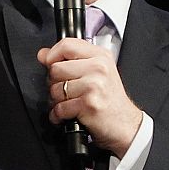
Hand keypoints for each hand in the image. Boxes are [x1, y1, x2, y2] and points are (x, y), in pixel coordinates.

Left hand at [38, 38, 143, 154]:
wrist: (125, 125)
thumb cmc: (110, 101)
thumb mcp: (97, 73)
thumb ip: (70, 61)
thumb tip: (43, 54)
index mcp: (101, 56)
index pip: (67, 44)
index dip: (52, 54)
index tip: (50, 64)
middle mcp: (98, 68)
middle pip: (56, 68)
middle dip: (54, 83)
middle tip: (66, 91)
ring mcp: (94, 85)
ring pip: (55, 89)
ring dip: (57, 101)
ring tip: (70, 104)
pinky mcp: (89, 104)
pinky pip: (59, 108)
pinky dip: (58, 116)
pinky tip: (68, 115)